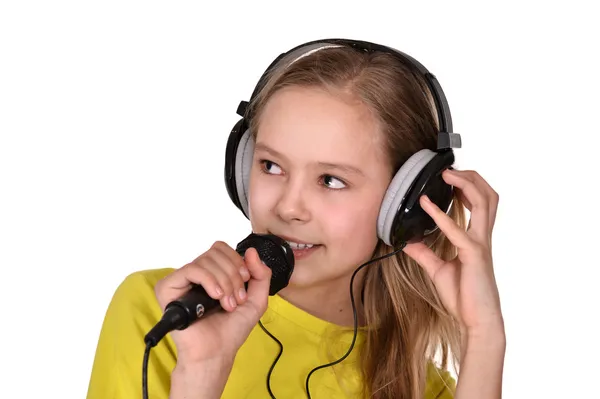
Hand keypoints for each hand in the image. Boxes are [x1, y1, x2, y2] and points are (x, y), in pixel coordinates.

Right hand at [154, 241, 271, 365]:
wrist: (216, 352)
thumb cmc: (231, 330)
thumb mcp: (256, 300)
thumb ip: (261, 275)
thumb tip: (250, 251)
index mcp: (211, 273)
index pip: (221, 248)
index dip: (236, 261)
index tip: (245, 281)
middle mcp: (195, 275)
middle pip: (215, 252)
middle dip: (233, 275)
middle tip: (236, 298)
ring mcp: (180, 280)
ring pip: (206, 260)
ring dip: (224, 282)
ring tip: (226, 304)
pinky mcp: (168, 288)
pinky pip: (191, 270)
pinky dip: (209, 281)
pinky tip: (216, 297)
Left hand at [403, 169, 502, 336]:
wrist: (477, 320)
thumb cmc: (464, 296)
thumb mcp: (438, 270)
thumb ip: (425, 253)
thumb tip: (408, 241)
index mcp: (477, 239)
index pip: (480, 203)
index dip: (469, 185)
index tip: (451, 175)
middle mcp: (482, 237)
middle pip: (488, 196)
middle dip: (473, 177)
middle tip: (450, 169)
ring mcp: (480, 245)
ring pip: (484, 204)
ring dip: (465, 185)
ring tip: (446, 175)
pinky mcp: (473, 256)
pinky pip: (458, 231)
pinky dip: (441, 215)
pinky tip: (426, 205)